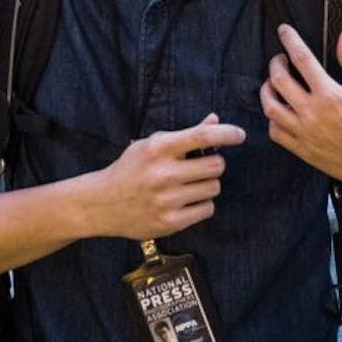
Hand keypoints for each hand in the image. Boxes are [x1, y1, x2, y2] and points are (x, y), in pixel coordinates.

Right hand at [84, 114, 245, 239]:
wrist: (102, 203)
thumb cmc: (131, 169)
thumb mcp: (152, 145)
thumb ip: (186, 135)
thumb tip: (215, 121)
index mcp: (158, 148)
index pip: (202, 137)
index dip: (227, 133)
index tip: (240, 135)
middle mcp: (163, 173)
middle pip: (216, 165)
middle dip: (213, 164)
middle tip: (200, 167)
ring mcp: (167, 199)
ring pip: (214, 188)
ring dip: (208, 185)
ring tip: (189, 185)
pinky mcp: (170, 221)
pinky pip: (207, 209)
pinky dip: (202, 204)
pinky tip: (185, 201)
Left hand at [260, 26, 341, 198]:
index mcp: (330, 95)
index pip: (301, 59)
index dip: (290, 40)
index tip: (283, 30)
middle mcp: (312, 115)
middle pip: (278, 81)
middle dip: (276, 63)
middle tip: (281, 58)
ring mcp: (305, 135)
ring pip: (270, 108)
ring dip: (267, 90)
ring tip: (274, 83)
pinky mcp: (305, 152)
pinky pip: (276, 133)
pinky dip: (273, 119)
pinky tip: (282, 111)